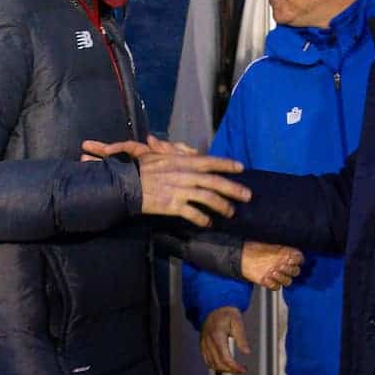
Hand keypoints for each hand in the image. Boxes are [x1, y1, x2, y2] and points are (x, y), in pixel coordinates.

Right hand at [82, 138, 247, 227]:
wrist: (127, 184)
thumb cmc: (143, 168)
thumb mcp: (160, 154)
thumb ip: (178, 151)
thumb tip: (194, 152)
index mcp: (183, 161)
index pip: (210, 161)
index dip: (227, 164)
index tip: (241, 168)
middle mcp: (185, 174)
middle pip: (215, 182)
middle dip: (233, 189)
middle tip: (247, 196)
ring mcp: (179, 190)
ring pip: (208, 198)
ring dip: (222, 206)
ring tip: (230, 212)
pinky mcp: (172, 205)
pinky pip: (193, 213)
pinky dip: (202, 219)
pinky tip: (208, 223)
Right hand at [200, 306, 249, 373]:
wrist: (214, 307)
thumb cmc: (227, 313)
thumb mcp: (238, 322)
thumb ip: (242, 338)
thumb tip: (247, 352)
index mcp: (217, 336)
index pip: (225, 358)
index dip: (234, 367)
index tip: (244, 369)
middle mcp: (208, 341)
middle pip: (218, 363)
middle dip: (231, 370)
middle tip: (241, 370)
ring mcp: (204, 344)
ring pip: (211, 364)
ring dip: (223, 370)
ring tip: (234, 369)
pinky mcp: (202, 345)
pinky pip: (207, 360)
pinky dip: (215, 366)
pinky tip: (224, 366)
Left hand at [241, 241, 302, 289]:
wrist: (242, 256)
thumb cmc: (255, 247)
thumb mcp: (269, 243)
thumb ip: (282, 246)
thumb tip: (292, 248)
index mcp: (285, 254)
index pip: (299, 259)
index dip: (298, 260)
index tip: (291, 258)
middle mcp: (283, 265)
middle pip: (295, 272)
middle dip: (290, 270)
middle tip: (281, 265)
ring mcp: (276, 274)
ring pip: (288, 281)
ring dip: (282, 277)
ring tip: (273, 272)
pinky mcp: (268, 282)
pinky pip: (276, 287)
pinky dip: (272, 284)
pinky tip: (266, 278)